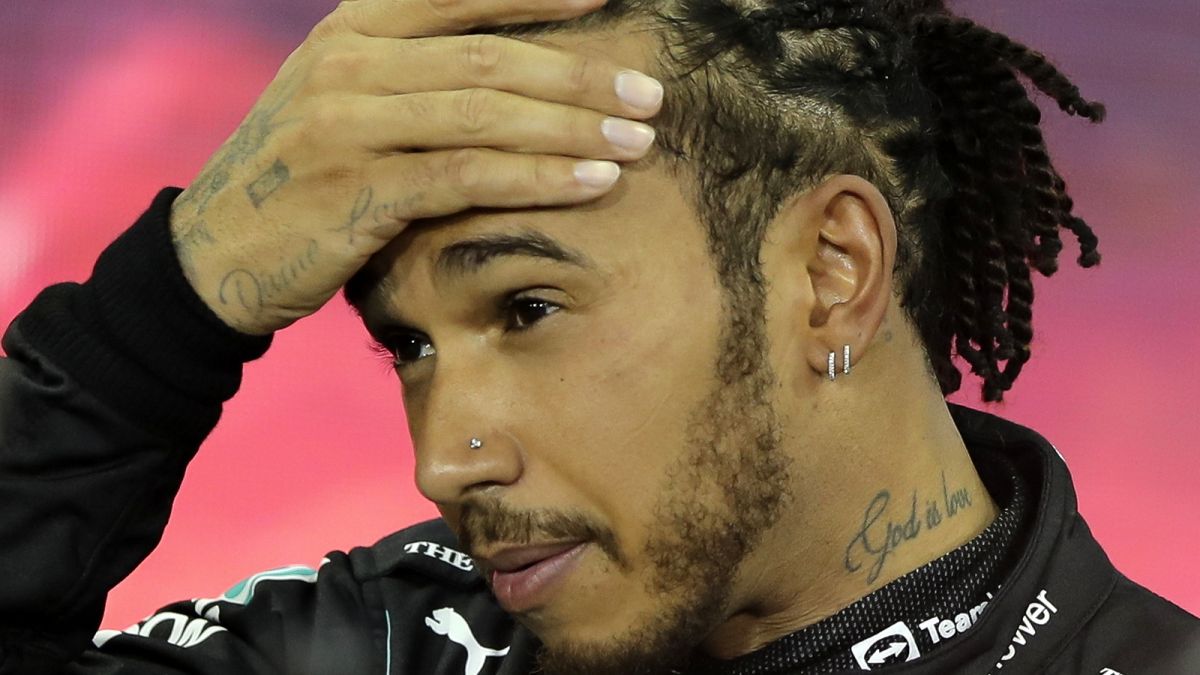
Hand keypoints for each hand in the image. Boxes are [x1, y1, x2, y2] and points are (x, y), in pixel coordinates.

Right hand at [169, 0, 662, 334]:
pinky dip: (538, 178)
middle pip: (491, 59)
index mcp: (351, 29)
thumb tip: (508, 62)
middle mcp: (349, 64)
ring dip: (574, 126)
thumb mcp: (341, 98)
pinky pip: (468, 177)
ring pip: (486, 115)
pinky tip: (592, 183)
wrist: (216, 251)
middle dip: (580, 75)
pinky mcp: (357, 193)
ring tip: (640, 138)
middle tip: (650, 93)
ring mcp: (348, 126)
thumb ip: (409, 69)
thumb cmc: (300, 175)